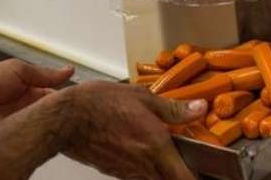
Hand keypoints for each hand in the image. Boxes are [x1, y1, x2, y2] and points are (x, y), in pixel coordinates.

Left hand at [0, 59, 73, 139]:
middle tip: (81, 117)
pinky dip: (39, 140)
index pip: (57, 98)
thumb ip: (44, 74)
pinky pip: (31, 142)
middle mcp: (29, 109)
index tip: (85, 102)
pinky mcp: (13, 139)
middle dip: (65, 116)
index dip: (70, 100)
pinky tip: (50, 137)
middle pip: (54, 115)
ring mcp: (21, 125)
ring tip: (70, 127)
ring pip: (45, 129)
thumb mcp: (18, 71)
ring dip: (53, 127)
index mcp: (31, 92)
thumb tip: (69, 70)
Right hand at [55, 81, 206, 179]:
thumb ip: (174, 109)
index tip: (205, 173)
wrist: (65, 119)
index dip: (197, 179)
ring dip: (165, 172)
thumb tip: (200, 109)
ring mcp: (129, 172)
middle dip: (183, 175)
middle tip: (188, 163)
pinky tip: (144, 151)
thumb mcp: (143, 97)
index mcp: (156, 146)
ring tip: (168, 155)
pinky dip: (147, 169)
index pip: (185, 178)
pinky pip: (139, 176)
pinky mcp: (116, 172)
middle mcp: (144, 164)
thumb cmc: (99, 104)